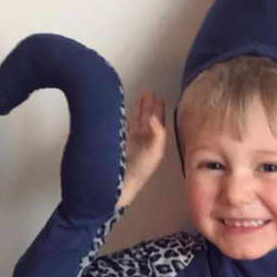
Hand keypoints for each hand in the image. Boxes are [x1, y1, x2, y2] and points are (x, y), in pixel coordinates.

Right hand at [116, 90, 166, 207]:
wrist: (118, 184)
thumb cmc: (136, 172)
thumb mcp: (153, 152)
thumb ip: (157, 134)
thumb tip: (154, 118)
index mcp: (154, 142)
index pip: (157, 121)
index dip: (158, 108)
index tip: (157, 96)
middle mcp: (144, 141)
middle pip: (148, 119)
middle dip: (149, 105)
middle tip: (149, 92)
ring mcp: (131, 142)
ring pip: (136, 120)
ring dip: (139, 109)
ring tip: (141, 97)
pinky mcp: (119, 143)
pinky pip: (124, 125)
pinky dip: (126, 117)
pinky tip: (125, 112)